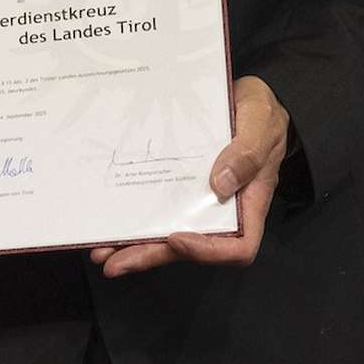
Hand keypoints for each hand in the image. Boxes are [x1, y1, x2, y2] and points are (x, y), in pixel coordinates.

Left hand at [92, 75, 286, 276]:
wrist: (247, 100)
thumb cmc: (261, 115)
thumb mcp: (260, 125)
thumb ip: (247, 154)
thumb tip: (219, 185)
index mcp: (248, 203)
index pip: (238, 246)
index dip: (208, 251)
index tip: (177, 238)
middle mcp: (221, 211)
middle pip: (189, 247)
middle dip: (152, 256)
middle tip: (115, 264)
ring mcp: (197, 202)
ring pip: (167, 234)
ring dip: (135, 246)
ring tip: (102, 253)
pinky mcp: (178, 189)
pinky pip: (157, 210)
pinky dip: (134, 220)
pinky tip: (109, 225)